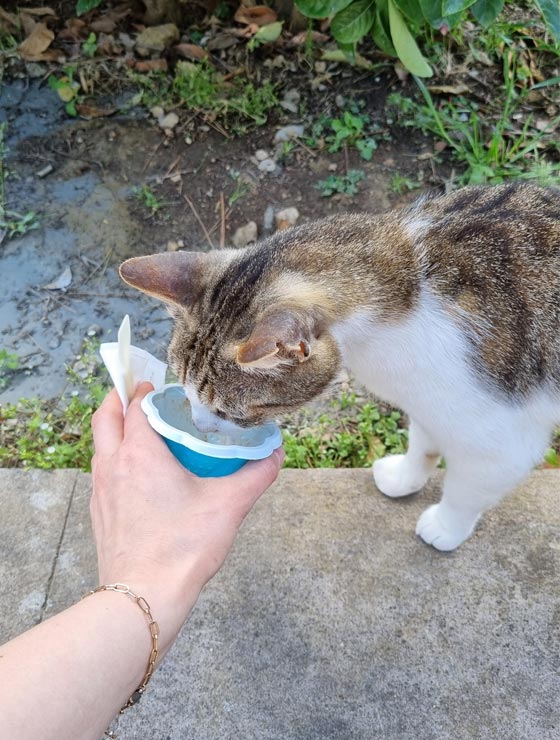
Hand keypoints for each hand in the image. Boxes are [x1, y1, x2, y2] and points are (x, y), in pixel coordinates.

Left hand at [90, 383, 283, 652]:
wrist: (144, 596)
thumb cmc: (183, 547)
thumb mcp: (229, 506)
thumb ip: (256, 474)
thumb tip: (275, 454)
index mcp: (140, 453)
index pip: (137, 406)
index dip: (148, 391)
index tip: (162, 387)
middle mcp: (113, 465)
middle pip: (106, 417)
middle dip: (119, 398)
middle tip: (139, 393)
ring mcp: (101, 490)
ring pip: (100, 444)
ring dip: (114, 428)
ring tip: (139, 429)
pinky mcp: (99, 512)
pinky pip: (101, 471)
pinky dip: (113, 457)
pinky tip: (136, 474)